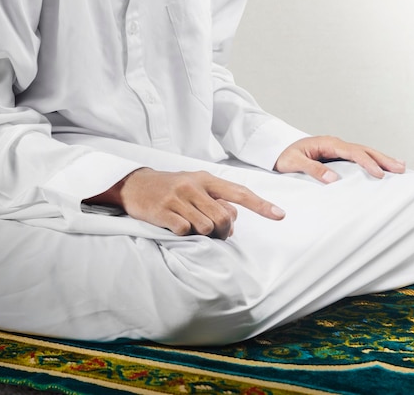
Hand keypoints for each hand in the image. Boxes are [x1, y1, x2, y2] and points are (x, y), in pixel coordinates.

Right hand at [86, 168, 284, 238]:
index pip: (239, 193)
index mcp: (206, 179)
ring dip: (203, 233)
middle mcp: (193, 186)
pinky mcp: (162, 211)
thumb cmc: (171, 188)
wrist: (134, 184)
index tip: (280, 215)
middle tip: (212, 231)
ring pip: (206, 226)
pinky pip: (184, 230)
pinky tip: (175, 226)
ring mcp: (177, 198)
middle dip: (223, 230)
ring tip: (190, 226)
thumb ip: (216, 202)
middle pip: (224, 217)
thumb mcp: (195, 188)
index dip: (261, 205)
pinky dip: (184, 234)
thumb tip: (232, 224)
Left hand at [274, 136, 405, 182]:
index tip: (379, 174)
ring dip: (381, 159)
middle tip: (402, 168)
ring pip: (364, 152)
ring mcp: (337, 149)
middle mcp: (335, 143)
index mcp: (327, 143)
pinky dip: (372, 162)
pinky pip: (358, 158)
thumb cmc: (283, 157)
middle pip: (364, 150)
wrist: (275, 151)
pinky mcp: (336, 156)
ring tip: (400, 167)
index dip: (367, 163)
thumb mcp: (293, 163)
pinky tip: (382, 168)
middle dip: (383, 159)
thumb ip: (312, 169)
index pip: (353, 152)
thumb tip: (333, 179)